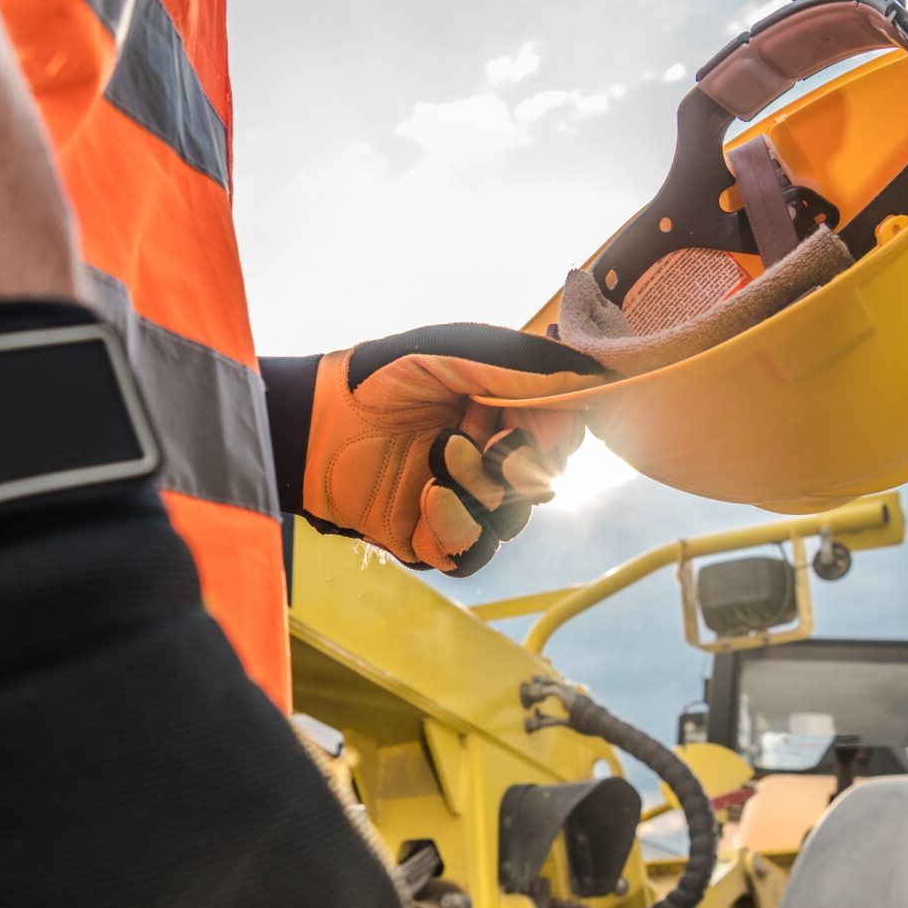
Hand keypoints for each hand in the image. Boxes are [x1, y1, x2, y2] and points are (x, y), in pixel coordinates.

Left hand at [293, 325, 605, 573]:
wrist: (312, 425)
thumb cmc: (378, 377)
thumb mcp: (457, 352)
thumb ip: (525, 367)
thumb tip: (595, 381)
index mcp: (503, 414)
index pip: (563, 437)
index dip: (558, 436)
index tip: (531, 422)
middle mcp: (489, 460)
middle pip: (544, 483)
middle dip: (519, 463)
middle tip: (485, 440)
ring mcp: (462, 503)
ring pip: (511, 522)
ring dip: (480, 490)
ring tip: (436, 455)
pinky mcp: (431, 540)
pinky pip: (469, 555)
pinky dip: (456, 528)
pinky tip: (428, 498)